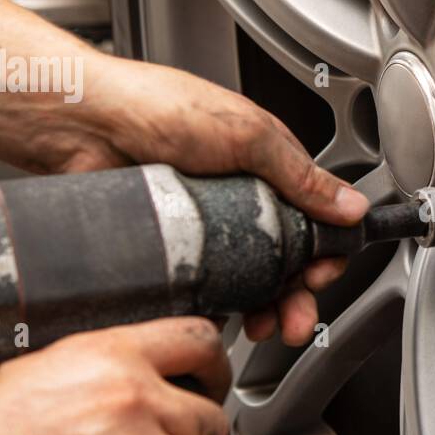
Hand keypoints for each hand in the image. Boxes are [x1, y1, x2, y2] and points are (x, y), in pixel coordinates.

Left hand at [58, 54, 367, 344]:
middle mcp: (238, 198)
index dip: (323, 253)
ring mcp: (204, 226)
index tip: (321, 275)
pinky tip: (220, 319)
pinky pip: (203, 286)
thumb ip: (301, 175)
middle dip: (297, 296)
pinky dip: (216, 308)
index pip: (313, 219)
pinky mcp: (171, 247)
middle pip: (284, 260)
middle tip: (296, 320)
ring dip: (263, 309)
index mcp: (266, 167)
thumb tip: (351, 206)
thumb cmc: (156, 107)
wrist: (83, 124)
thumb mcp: (246, 135)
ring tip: (262, 328)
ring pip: (247, 279)